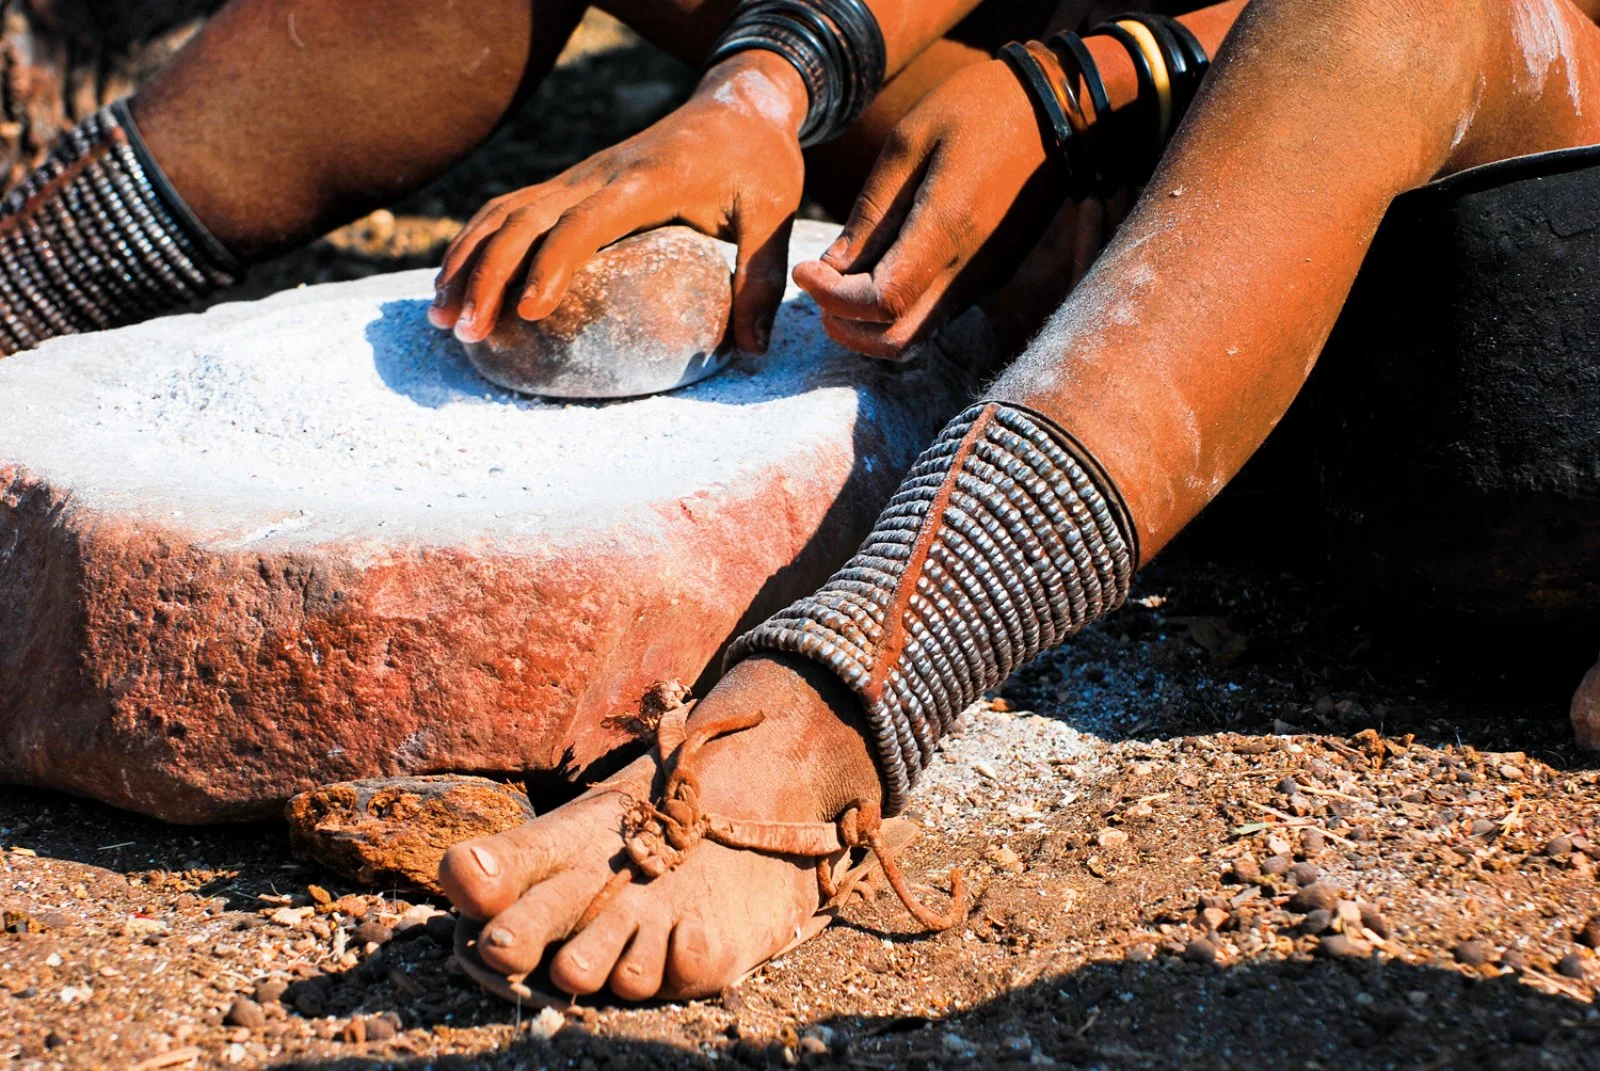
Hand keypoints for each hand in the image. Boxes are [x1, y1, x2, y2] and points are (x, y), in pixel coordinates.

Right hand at [430, 51, 807, 354]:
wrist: (738, 104)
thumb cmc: (759, 164)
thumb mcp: (774, 217)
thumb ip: (760, 280)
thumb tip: (753, 350)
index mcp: (647, 182)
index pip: (584, 223)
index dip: (552, 264)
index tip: (528, 311)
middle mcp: (600, 174)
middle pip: (525, 220)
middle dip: (487, 275)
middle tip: (468, 332)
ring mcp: (579, 174)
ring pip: (505, 212)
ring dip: (468, 261)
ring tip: (443, 319)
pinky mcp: (571, 181)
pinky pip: (510, 207)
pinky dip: (476, 242)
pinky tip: (455, 282)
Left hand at [792, 58, 1061, 359]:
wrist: (1060, 112)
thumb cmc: (979, 110)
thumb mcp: (908, 142)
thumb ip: (870, 213)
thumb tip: (833, 268)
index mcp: (947, 228)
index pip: (881, 302)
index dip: (832, 297)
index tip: (806, 270)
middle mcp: (969, 270)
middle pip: (897, 342)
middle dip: (845, 326)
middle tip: (820, 286)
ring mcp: (984, 280)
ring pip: (916, 337)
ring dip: (869, 325)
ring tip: (843, 281)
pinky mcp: (990, 279)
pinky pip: (935, 315)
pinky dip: (897, 311)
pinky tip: (881, 269)